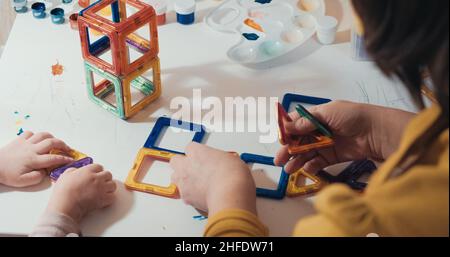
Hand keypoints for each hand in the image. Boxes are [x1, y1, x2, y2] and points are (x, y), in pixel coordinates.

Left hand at [0, 131, 73, 186]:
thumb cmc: (7, 174)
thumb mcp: (23, 181)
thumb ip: (37, 177)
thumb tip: (45, 172)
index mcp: (34, 160)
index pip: (54, 158)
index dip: (65, 159)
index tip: (72, 160)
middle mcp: (32, 149)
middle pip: (52, 143)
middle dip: (63, 145)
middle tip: (68, 149)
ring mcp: (26, 142)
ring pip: (43, 135)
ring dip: (52, 137)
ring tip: (56, 142)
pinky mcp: (19, 139)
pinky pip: (30, 133)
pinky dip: (36, 135)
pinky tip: (37, 141)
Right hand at [45, 164, 115, 222]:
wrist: (65, 205)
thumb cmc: (63, 192)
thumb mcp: (65, 175)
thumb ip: (73, 170)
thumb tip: (76, 171)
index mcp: (88, 171)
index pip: (99, 166)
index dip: (96, 171)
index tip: (95, 174)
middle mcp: (97, 178)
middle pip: (108, 174)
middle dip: (105, 178)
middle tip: (100, 183)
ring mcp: (101, 188)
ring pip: (113, 185)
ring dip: (109, 188)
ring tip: (103, 191)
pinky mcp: (104, 199)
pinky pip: (113, 197)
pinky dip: (109, 198)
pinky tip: (104, 199)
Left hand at [170, 143, 256, 216]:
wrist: (229, 195)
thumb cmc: (232, 176)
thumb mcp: (231, 159)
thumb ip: (222, 160)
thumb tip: (225, 163)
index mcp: (197, 152)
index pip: (190, 147)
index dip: (196, 152)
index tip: (203, 156)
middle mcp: (187, 166)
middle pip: (176, 160)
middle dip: (183, 163)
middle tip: (194, 167)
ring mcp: (184, 182)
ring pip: (175, 178)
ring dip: (183, 179)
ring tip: (195, 183)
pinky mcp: (186, 197)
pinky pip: (182, 194)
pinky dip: (189, 195)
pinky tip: (200, 195)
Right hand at [275, 101, 414, 173]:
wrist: (377, 132)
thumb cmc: (353, 116)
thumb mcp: (327, 113)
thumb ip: (306, 122)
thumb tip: (287, 126)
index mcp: (317, 116)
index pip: (296, 123)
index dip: (287, 132)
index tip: (280, 141)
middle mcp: (319, 130)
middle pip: (298, 141)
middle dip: (288, 150)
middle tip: (279, 159)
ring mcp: (326, 144)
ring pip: (306, 153)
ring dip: (296, 160)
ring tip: (289, 168)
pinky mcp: (334, 156)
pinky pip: (318, 162)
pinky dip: (311, 166)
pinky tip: (306, 169)